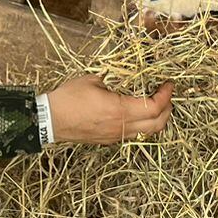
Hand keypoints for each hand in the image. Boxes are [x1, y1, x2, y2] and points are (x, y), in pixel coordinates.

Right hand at [44, 75, 173, 143]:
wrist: (49, 120)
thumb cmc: (68, 98)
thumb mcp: (93, 80)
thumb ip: (113, 80)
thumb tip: (125, 78)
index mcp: (119, 110)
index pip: (154, 107)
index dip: (166, 96)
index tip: (168, 85)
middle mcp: (121, 127)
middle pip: (157, 124)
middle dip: (168, 109)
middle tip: (167, 95)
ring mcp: (115, 136)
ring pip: (147, 132)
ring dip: (157, 119)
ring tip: (155, 104)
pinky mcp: (108, 140)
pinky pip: (134, 134)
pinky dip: (143, 124)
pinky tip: (137, 113)